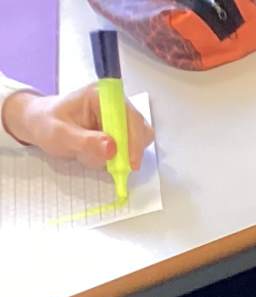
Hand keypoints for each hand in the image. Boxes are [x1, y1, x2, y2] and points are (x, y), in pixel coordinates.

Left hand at [1, 84, 153, 170]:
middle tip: (113, 166)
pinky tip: (100, 156)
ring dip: (121, 155)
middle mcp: (115, 104)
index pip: (130, 116)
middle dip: (127, 151)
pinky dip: (120, 158)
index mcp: (101, 95)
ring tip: (94, 155)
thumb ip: (84, 142)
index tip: (129, 162)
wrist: (41, 124)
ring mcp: (120, 118)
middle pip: (140, 129)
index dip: (133, 140)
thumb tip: (112, 148)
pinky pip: (131, 148)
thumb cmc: (46, 124)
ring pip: (137, 141)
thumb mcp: (59, 134)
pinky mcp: (121, 130)